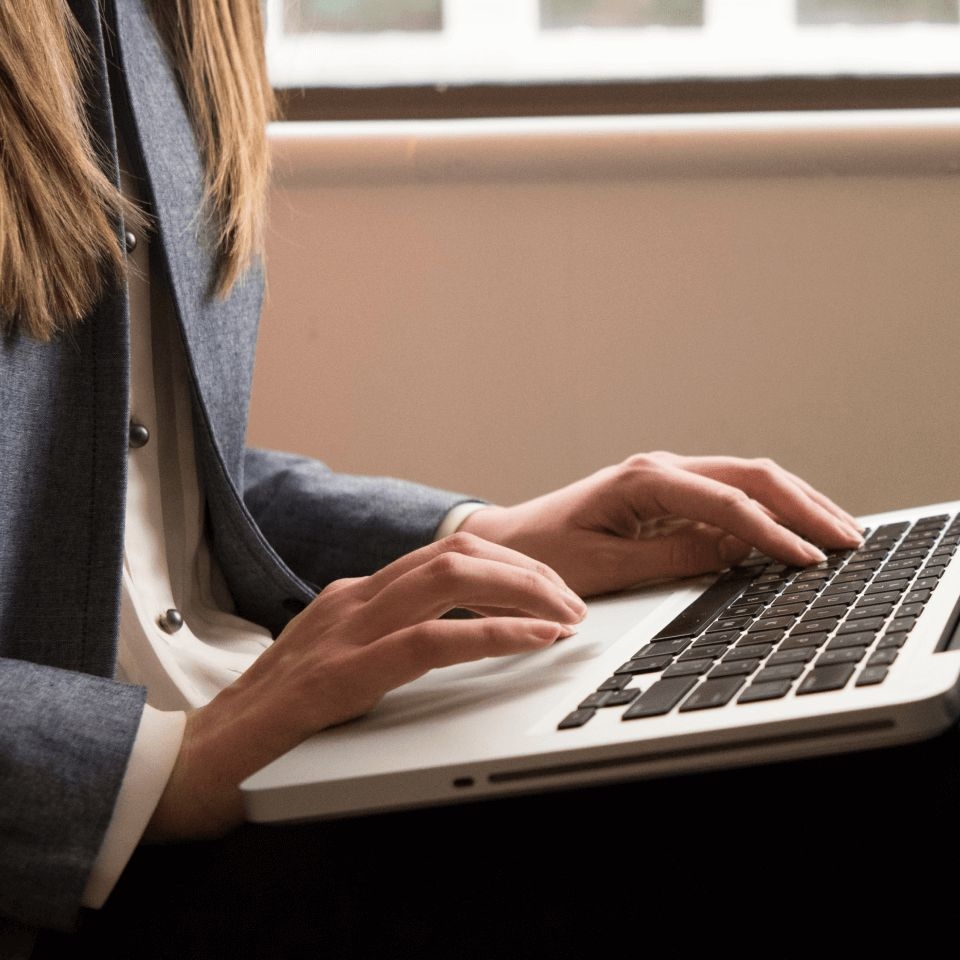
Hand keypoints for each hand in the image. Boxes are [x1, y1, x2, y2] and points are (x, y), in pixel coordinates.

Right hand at [146, 534, 584, 839]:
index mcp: (357, 594)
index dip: (508, 565)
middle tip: (571, 601)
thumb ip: (387, 638)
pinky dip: (494, 634)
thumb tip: (450, 632)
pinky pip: (434, 639)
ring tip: (565, 616)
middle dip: (527, 570)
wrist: (203, 759)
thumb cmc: (276, 718)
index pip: (446, 554)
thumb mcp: (341, 661)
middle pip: (458, 552)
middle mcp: (354, 598)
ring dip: (522, 591)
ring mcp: (347, 629)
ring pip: (451, 577)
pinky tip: (533, 642)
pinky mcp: (344, 673)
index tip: (549, 589)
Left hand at [460, 451, 863, 597]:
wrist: (508, 542)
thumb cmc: (543, 552)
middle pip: (750, 475)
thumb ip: (671, 557)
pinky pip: (729, 498)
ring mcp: (666, 480)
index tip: (806, 560)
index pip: (726, 500)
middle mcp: (660, 470)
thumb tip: (734, 552)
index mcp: (643, 480)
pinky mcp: (668, 497)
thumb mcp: (605, 566)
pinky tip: (795, 531)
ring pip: (747, 480)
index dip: (772, 530)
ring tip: (837, 531)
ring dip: (794, 503)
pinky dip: (768, 512)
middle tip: (847, 539)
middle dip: (803, 505)